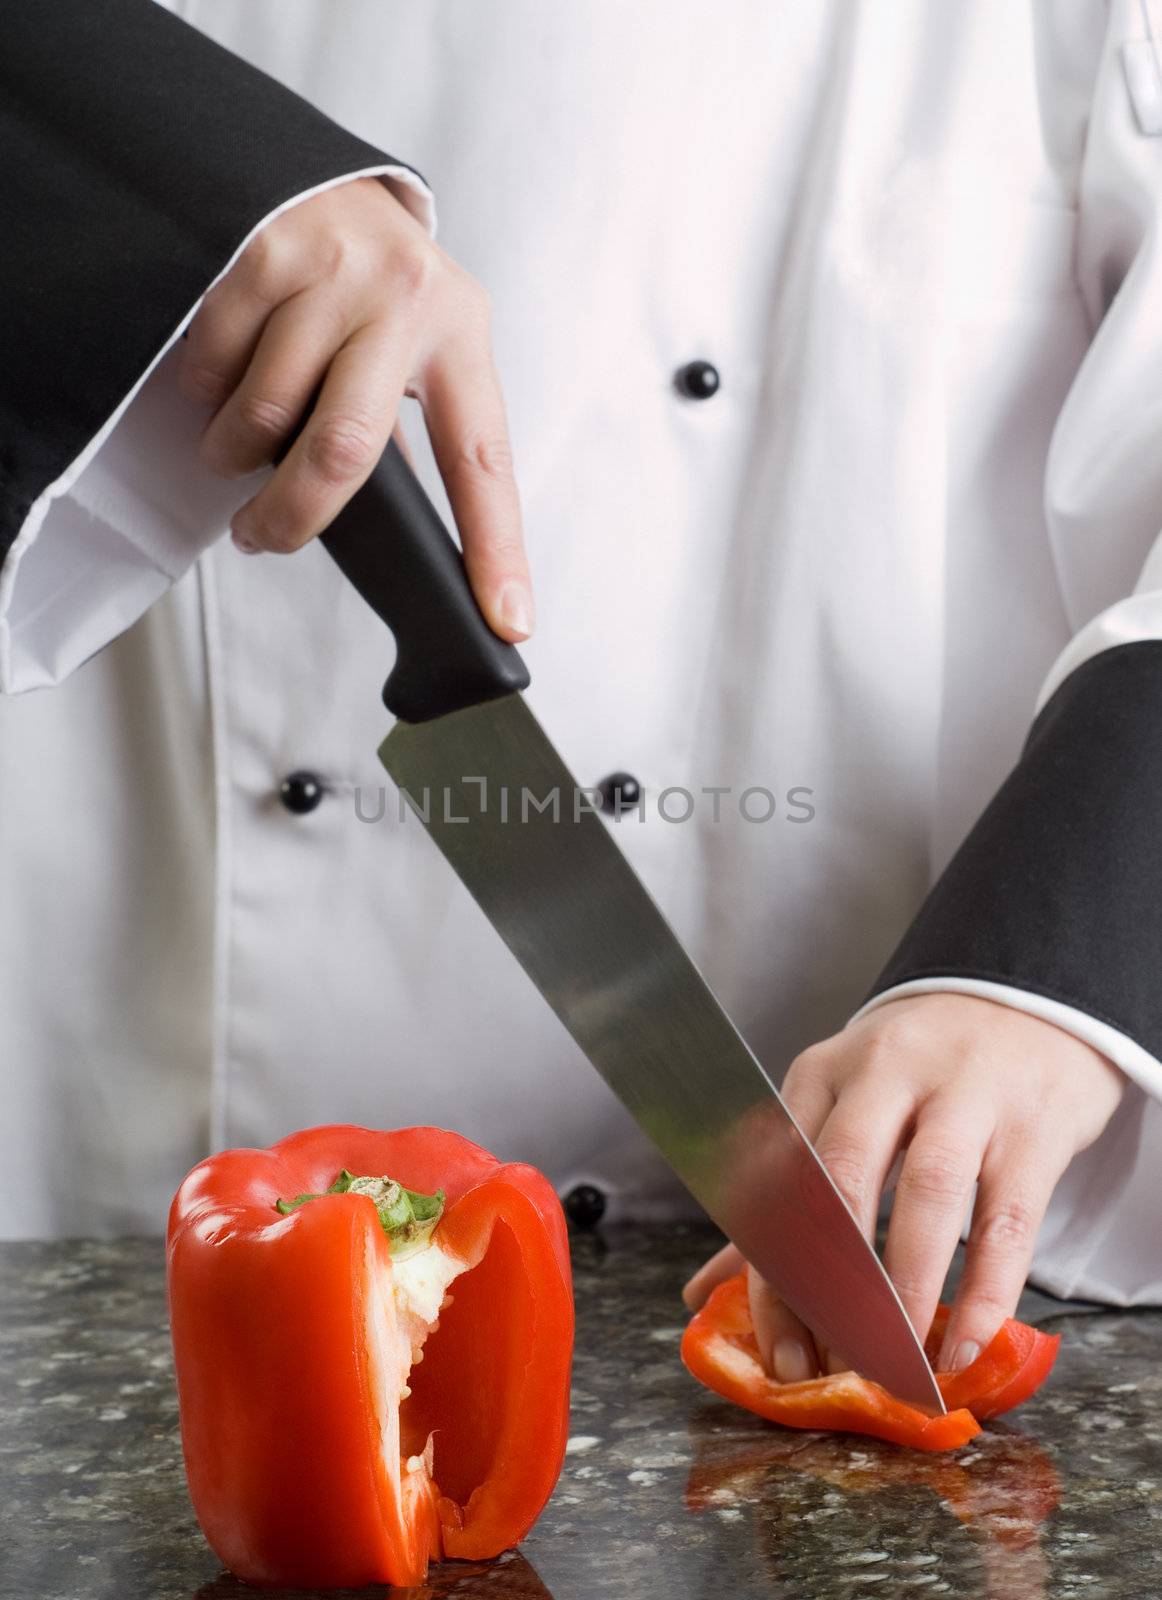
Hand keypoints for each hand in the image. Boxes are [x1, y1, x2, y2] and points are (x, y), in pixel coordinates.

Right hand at [178, 177, 531, 639]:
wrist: (320, 176)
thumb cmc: (375, 288)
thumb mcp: (420, 345)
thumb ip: (413, 428)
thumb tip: (404, 542)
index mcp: (462, 336)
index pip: (484, 461)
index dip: (496, 548)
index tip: (508, 619)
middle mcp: (409, 299)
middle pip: (347, 451)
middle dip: (295, 516)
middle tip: (263, 538)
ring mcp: (336, 271)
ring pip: (267, 413)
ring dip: (238, 451)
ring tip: (242, 439)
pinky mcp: (264, 251)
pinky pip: (215, 365)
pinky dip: (207, 392)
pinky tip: (224, 375)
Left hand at [683, 992, 1124, 1380]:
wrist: (1024, 1002)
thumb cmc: (919, 1074)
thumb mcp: (843, 1111)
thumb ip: (785, 1203)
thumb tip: (704, 1291)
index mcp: (821, 1075)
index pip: (780, 1179)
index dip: (774, 1274)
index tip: (780, 1354)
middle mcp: (886, 1075)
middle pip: (843, 1177)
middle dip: (832, 1283)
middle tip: (832, 1365)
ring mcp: (964, 1095)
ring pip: (928, 1191)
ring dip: (907, 1287)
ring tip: (897, 1363)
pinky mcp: (1031, 1127)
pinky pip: (1007, 1218)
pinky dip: (987, 1290)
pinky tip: (966, 1344)